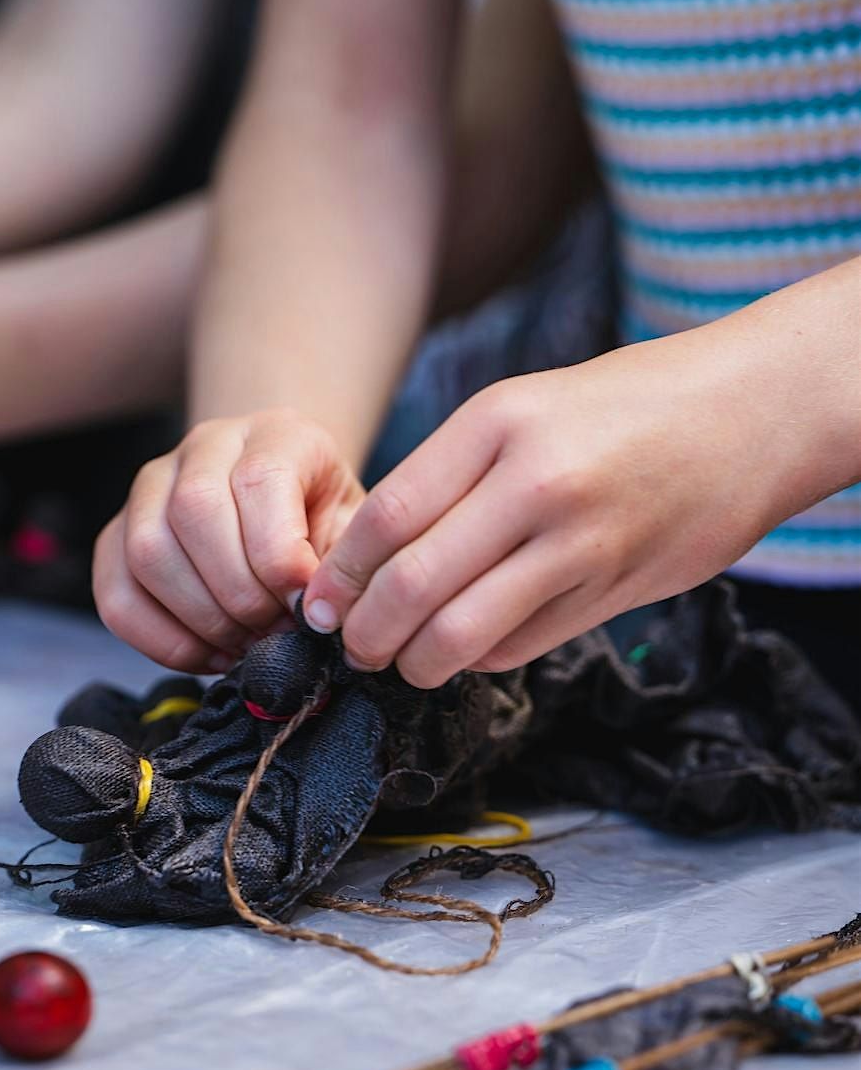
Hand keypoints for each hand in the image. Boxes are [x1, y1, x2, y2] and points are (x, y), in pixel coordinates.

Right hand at [93, 410, 363, 671]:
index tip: (305, 609)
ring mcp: (151, 487)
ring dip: (201, 619)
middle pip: (194, 513)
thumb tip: (315, 619)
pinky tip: (211, 654)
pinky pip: (116, 594)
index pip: (258, 482)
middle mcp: (204, 446)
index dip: (279, 557)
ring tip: (246, 645)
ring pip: (148, 552)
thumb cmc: (326, 523)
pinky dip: (163, 641)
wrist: (292, 504)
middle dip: (240, 595)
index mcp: (275, 434)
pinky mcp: (118, 535)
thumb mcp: (355, 530)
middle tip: (275, 634)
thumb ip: (342, 566)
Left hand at [303, 326, 820, 687]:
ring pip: (461, 632)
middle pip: (412, 584)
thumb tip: (371, 559)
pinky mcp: (610, 590)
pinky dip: (477, 659)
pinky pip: (516, 646)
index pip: (388, 516)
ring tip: (402, 661)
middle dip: (365, 632)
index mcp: (499, 422)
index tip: (323, 601)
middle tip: (353, 646)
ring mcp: (578, 542)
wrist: (745, 416)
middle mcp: (534, 482)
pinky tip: (468, 649)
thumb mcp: (526, 407)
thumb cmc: (622, 408)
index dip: (342, 573)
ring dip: (415, 662)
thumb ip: (452, 474)